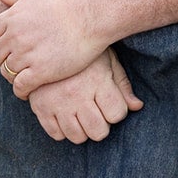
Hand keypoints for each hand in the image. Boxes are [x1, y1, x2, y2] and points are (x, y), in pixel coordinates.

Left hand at [0, 0, 107, 96]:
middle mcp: (16, 36)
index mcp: (13, 16)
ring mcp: (27, 54)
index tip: (7, 46)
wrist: (93, 13)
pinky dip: (21, 91)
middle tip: (14, 64)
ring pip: (7, 72)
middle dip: (4, 59)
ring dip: (12, 76)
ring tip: (22, 77)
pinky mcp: (42, 71)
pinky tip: (27, 91)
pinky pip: (21, 86)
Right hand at [27, 48, 142, 142]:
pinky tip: (65, 115)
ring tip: (81, 114)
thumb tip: (137, 106)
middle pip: (98, 131)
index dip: (117, 110)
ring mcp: (57, 103)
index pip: (117, 114)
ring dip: (82, 130)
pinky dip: (62, 129)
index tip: (110, 102)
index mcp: (96, 81)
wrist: (44, 39)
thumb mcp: (106, 59)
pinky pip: (56, 134)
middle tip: (96, 112)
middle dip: (101, 125)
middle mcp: (77, 94)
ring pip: (77, 137)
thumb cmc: (82, 50)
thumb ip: (122, 84)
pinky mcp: (40, 107)